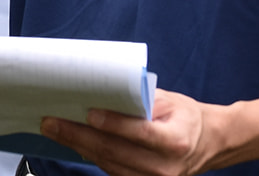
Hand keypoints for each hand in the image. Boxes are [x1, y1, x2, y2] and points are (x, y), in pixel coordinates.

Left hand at [40, 90, 210, 175]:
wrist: (207, 143)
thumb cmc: (183, 115)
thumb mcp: (167, 100)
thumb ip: (138, 99)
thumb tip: (101, 90)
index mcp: (174, 139)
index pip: (138, 132)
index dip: (112, 124)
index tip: (88, 113)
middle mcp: (164, 166)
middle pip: (115, 152)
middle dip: (78, 136)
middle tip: (51, 121)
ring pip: (108, 164)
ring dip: (78, 146)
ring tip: (55, 130)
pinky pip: (112, 171)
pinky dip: (90, 156)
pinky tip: (73, 142)